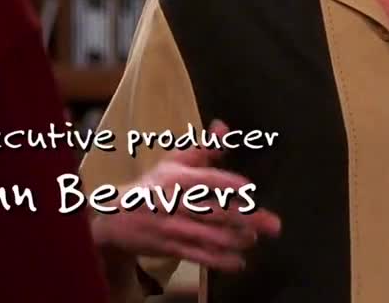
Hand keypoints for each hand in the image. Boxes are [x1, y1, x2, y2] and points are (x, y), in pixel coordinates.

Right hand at [92, 120, 281, 271]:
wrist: (116, 218)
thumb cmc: (154, 185)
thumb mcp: (175, 161)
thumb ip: (204, 147)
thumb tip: (223, 126)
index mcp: (176, 178)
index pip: (204, 180)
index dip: (226, 184)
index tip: (248, 187)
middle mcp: (175, 203)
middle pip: (214, 211)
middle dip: (245, 219)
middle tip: (271, 223)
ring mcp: (174, 228)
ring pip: (209, 236)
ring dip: (236, 240)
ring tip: (254, 238)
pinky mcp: (173, 248)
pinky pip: (199, 256)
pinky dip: (220, 262)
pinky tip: (238, 262)